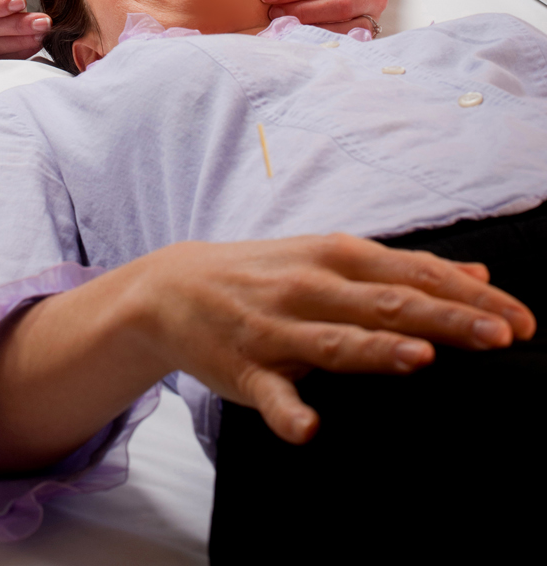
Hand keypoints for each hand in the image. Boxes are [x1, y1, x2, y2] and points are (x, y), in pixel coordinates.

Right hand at [142, 233, 536, 445]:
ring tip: (421, 360)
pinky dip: (288, 411)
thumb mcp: (332, 258)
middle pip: (388, 303)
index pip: (416, 272)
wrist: (172, 288)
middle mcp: (311, 286)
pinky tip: (310, 428)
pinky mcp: (244, 368)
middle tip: (501, 338)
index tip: (521, 320)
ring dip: (377, 350)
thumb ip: (403, 271)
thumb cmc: (266, 274)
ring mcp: (276, 327)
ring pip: (335, 340)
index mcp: (337, 256)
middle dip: (447, 319)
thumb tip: (477, 277)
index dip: (470, 296)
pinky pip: (269, 394)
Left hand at [261, 0, 385, 33]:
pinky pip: (345, 40)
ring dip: (309, 27)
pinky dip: (321, 39)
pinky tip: (297, 37)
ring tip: (280, 24)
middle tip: (271, 11)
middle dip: (300, 10)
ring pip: (343, 27)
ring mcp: (371, 15)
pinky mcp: (365, 32)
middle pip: (336, 7)